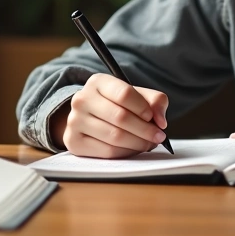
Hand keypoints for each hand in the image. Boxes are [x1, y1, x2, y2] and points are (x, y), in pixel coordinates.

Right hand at [53, 73, 168, 158]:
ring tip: (148, 143)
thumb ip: (155, 101)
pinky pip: (107, 152)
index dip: (143, 108)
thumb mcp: (136, 96)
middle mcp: (82, 99)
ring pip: (115, 136)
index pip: (124, 93)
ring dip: (138, 143)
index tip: (153, 118)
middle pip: (120, 117)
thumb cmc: (117, 105)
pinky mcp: (74, 142)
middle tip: (159, 137)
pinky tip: (133, 149)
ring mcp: (74, 121)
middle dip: (145, 130)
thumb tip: (161, 121)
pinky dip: (126, 153)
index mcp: (98, 82)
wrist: (89, 117)